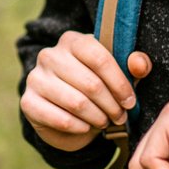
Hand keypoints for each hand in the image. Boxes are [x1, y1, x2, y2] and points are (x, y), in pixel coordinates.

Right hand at [22, 31, 151, 152]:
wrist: (64, 111)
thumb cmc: (95, 87)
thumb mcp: (116, 75)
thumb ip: (133, 66)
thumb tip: (140, 64)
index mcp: (72, 41)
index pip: (100, 58)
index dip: (119, 83)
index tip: (130, 101)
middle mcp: (49, 55)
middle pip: (90, 83)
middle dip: (111, 105)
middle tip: (120, 116)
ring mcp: (35, 78)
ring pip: (77, 103)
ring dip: (98, 117)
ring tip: (105, 121)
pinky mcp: (28, 102)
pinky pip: (61, 119)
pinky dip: (80, 127)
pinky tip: (86, 127)